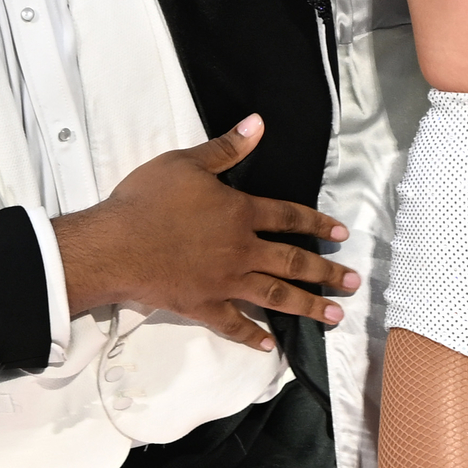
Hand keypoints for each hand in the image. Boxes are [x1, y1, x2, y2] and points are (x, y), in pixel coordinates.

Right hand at [52, 115, 355, 350]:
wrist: (114, 245)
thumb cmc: (148, 200)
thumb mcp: (187, 163)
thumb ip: (226, 148)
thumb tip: (258, 124)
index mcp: (241, 214)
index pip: (289, 218)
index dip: (318, 225)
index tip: (341, 235)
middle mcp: (242, 251)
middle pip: (293, 263)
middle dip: (327, 273)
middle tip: (353, 284)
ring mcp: (224, 282)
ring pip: (275, 296)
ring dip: (307, 306)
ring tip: (334, 315)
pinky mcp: (202, 306)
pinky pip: (233, 324)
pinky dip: (253, 335)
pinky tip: (270, 344)